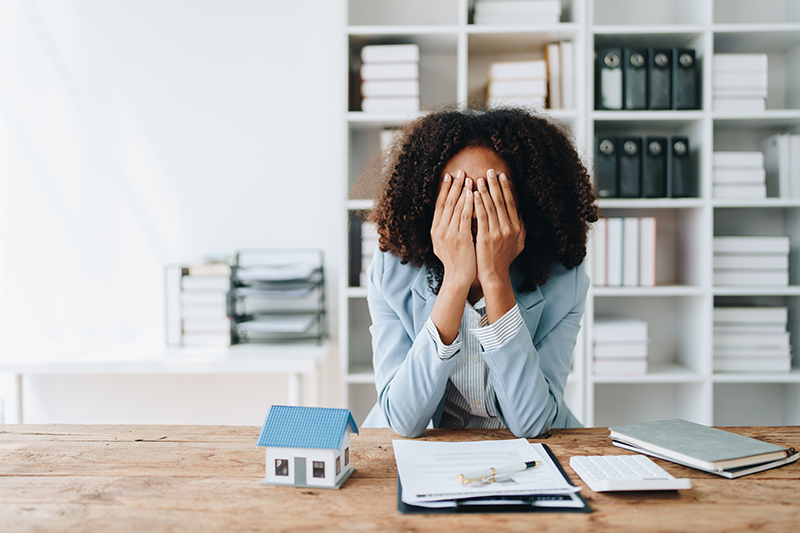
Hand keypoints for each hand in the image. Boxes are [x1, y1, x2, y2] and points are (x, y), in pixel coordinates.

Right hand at [430, 170, 475, 288]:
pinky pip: (464, 216)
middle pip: (446, 202)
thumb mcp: (444, 244)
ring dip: (462, 190)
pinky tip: (473, 193)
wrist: (458, 277)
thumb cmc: (455, 261)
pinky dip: (468, 203)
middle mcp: (439, 230)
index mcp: (435, 230)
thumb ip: (446, 229)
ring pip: (455, 207)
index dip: (443, 189)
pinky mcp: (460, 237)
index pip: (439, 205)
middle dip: (453, 185)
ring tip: (468, 177)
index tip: (448, 177)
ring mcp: (449, 233)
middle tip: (459, 171)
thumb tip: (450, 215)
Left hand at [473, 169, 525, 288]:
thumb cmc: (504, 260)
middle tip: (490, 171)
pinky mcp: (485, 238)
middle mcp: (509, 228)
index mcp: (517, 228)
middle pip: (502, 202)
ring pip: (491, 207)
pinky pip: (481, 217)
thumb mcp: (518, 244)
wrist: (494, 275)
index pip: (511, 203)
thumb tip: (521, 213)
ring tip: (479, 179)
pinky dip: (478, 204)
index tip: (502, 176)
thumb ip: (521, 228)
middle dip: (495, 185)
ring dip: (485, 191)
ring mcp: (498, 233)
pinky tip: (473, 195)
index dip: (507, 188)